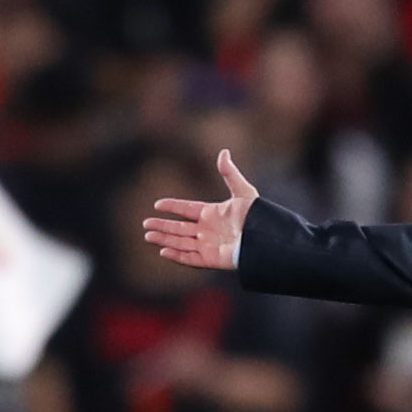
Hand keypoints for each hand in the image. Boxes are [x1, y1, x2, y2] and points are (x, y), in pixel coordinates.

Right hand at [143, 148, 257, 269]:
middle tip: (145, 224)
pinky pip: (190, 258)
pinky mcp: (212, 259)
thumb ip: (230, 173)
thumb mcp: (243, 191)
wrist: (266, 239)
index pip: (188, 209)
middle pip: (180, 228)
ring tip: (148, 235)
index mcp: (213, 214)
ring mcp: (209, 245)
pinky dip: (177, 255)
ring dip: (164, 239)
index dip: (173, 207)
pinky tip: (162, 251)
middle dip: (163, 226)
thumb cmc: (258, 216)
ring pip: (181, 242)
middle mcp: (209, 230)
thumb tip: (224, 152)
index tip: (157, 204)